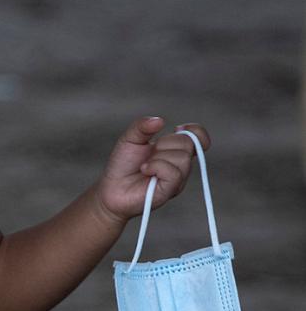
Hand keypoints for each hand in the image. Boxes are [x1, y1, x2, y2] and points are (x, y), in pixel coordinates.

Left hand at [94, 117, 211, 224]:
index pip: (198, 136)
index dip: (195, 131)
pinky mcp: (171, 190)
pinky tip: (145, 170)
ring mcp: (178, 178)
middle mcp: (180, 163)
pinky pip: (174, 173)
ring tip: (144, 166)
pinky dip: (156, 167)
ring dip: (157, 158)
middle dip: (165, 143)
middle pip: (189, 143)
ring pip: (182, 158)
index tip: (177, 128)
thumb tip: (160, 120)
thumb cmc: (122, 166)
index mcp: (175, 149)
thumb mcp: (129, 139)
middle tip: (148, 155)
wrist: (111, 189)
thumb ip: (142, 126)